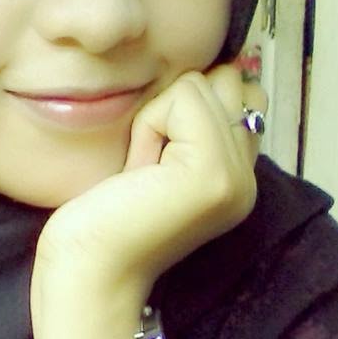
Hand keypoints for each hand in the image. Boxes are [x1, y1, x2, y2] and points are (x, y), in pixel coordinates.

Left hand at [33, 64, 266, 305]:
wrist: (88, 271)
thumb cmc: (104, 216)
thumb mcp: (158, 157)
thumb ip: (191, 122)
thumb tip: (214, 67)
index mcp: (238, 176)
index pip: (238, 93)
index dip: (185, 109)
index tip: (156, 162)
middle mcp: (249, 177)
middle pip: (224, 80)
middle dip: (173, 109)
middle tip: (147, 167)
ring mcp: (238, 176)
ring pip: (202, 85)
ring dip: (158, 118)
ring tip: (142, 171)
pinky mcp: (214, 172)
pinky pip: (184, 99)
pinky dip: (150, 126)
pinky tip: (138, 171)